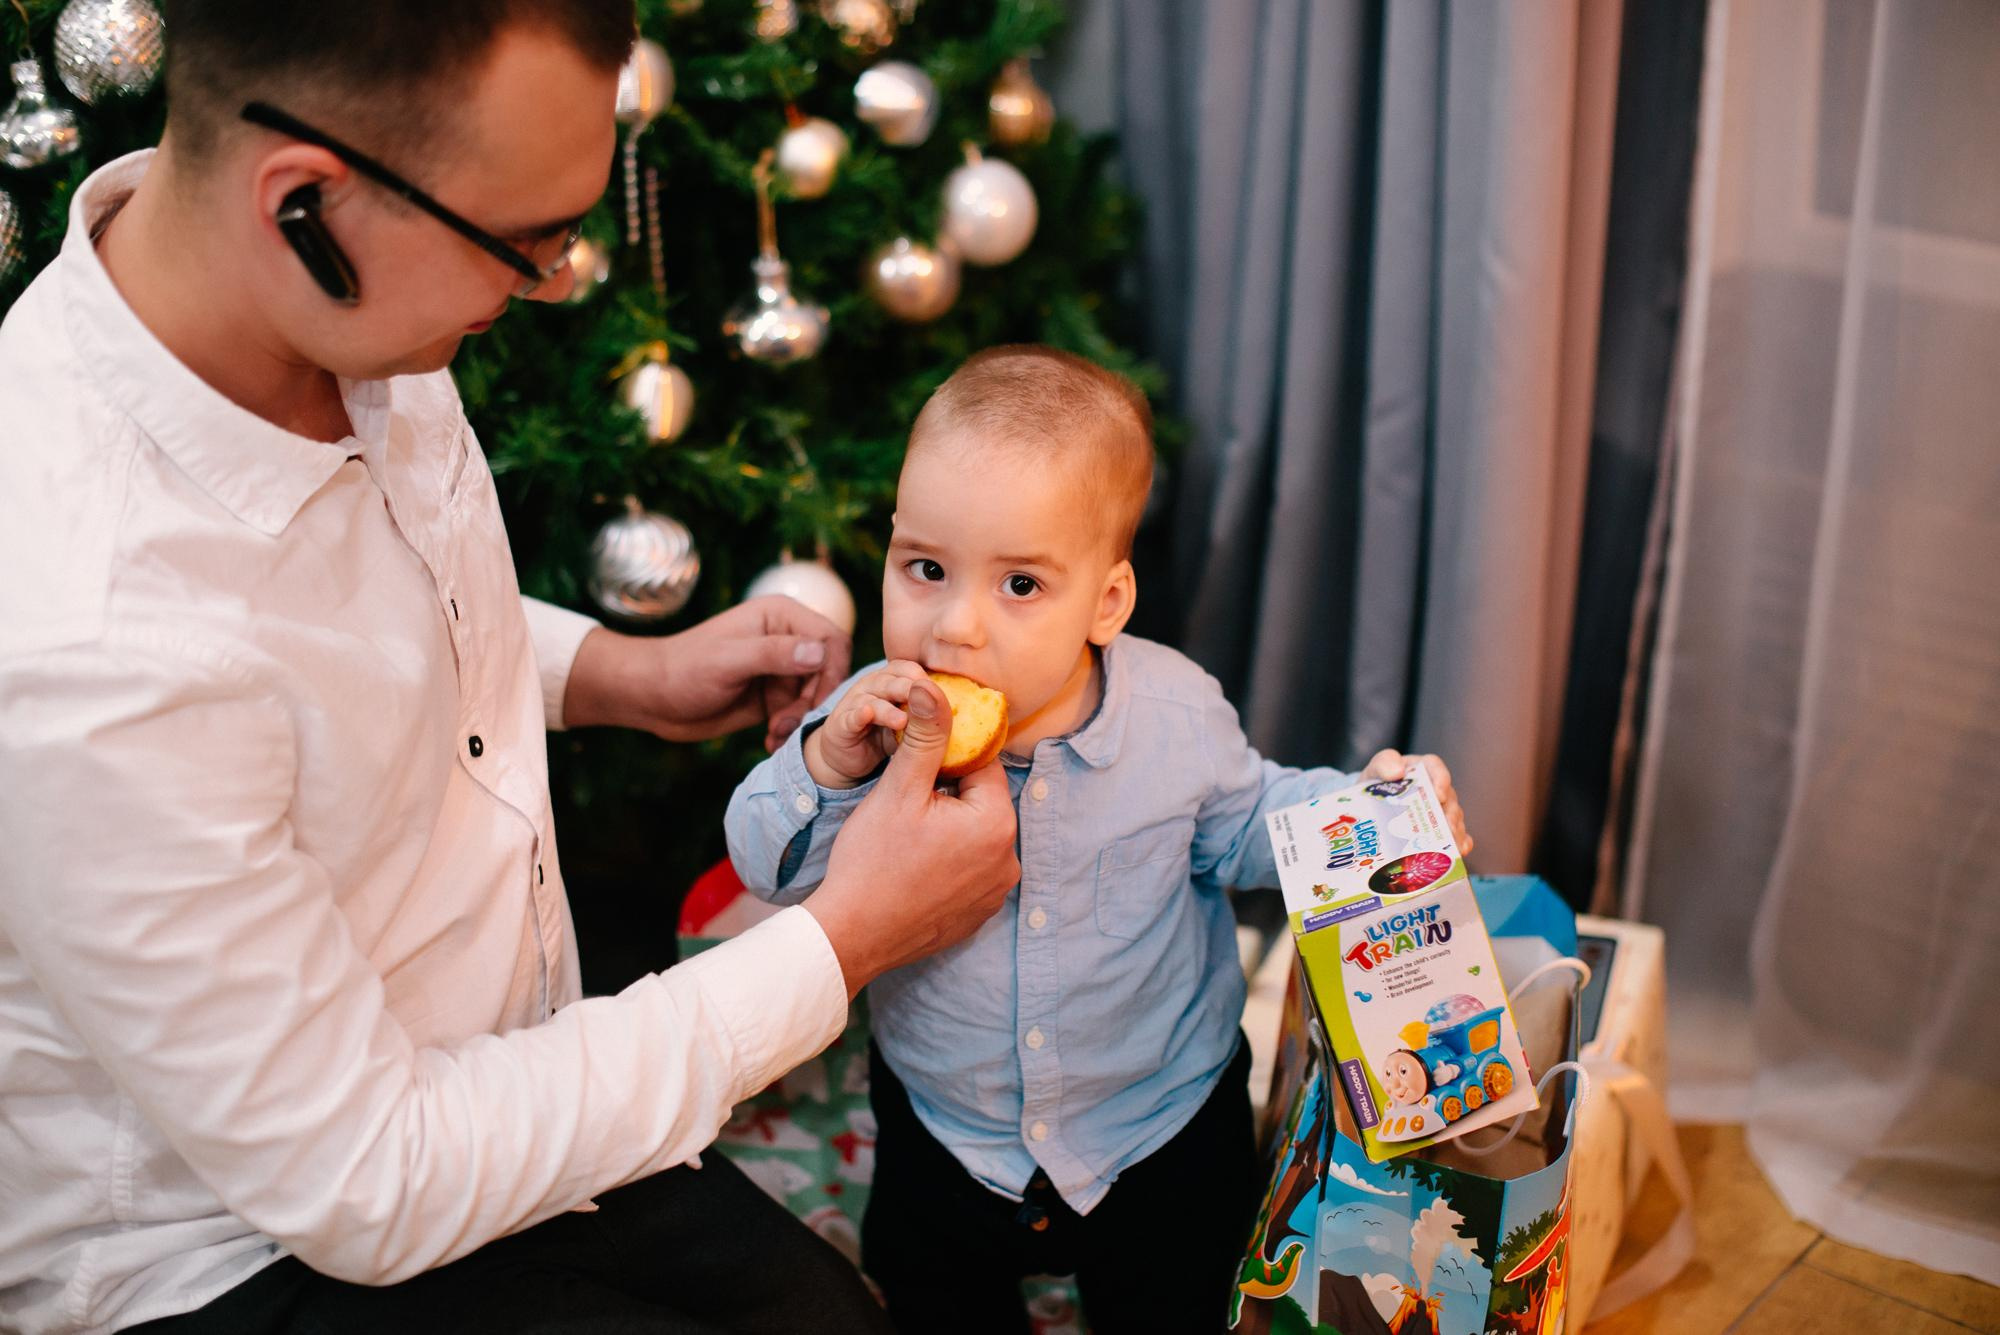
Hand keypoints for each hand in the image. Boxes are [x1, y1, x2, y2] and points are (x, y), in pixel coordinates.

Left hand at [562, 597, 850, 750]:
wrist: (652, 698)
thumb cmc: (683, 669)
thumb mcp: (729, 660)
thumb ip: (774, 654)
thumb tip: (820, 652)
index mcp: (781, 617)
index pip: (832, 639)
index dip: (832, 671)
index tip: (815, 701)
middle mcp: (787, 640)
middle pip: (829, 672)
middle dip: (814, 702)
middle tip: (788, 723)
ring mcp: (781, 671)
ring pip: (816, 698)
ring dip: (801, 720)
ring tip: (774, 734)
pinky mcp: (773, 698)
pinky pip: (799, 716)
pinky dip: (790, 731)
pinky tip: (770, 740)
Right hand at [804, 660, 930, 788]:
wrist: (849, 758)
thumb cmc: (886, 736)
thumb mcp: (913, 727)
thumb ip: (932, 719)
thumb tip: (969, 715)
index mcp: (893, 683)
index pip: (908, 668)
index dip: (923, 675)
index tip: (942, 689)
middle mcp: (873, 687)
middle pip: (892, 677)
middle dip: (910, 686)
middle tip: (927, 698)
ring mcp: (855, 704)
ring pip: (872, 697)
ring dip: (889, 705)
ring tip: (904, 719)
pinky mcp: (841, 725)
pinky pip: (850, 717)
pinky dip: (860, 715)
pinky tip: (868, 715)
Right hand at [804, 678, 1019, 996]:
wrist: (852, 934)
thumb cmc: (871, 860)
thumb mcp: (899, 789)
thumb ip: (925, 735)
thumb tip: (934, 687)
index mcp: (997, 823)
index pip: (982, 766)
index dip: (946, 760)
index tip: (916, 768)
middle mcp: (1009, 859)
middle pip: (981, 802)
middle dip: (949, 795)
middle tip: (906, 806)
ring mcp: (996, 891)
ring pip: (976, 836)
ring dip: (950, 828)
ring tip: (907, 837)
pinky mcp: (980, 914)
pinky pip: (971, 871)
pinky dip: (949, 863)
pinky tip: (915, 866)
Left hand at [1362, 749, 1474, 855]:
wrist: (1373, 803)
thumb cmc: (1379, 782)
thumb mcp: (1376, 769)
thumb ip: (1384, 763)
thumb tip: (1397, 771)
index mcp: (1422, 769)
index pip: (1435, 768)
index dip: (1441, 780)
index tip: (1439, 795)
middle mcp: (1436, 788)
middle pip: (1449, 799)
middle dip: (1449, 814)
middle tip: (1446, 828)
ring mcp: (1442, 809)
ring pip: (1454, 818)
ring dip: (1454, 831)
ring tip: (1450, 845)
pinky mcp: (1442, 827)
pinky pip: (1459, 834)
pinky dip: (1461, 842)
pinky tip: (1460, 851)